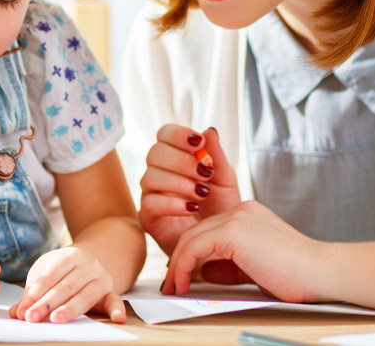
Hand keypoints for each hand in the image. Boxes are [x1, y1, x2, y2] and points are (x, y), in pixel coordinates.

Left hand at [9, 246, 124, 323]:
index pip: (50, 275)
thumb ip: (31, 294)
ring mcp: (101, 278)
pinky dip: (117, 311)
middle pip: (66, 286)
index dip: (36, 293)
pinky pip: (116, 301)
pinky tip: (117, 319)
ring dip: (70, 309)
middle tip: (32, 318)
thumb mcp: (45, 272)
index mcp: (68, 256)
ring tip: (56, 319)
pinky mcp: (111, 292)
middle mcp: (87, 265)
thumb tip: (16, 313)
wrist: (90, 260)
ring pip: (85, 295)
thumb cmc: (62, 270)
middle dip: (47, 303)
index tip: (23, 310)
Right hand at [139, 125, 241, 254]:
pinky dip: (172, 204)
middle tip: (205, 173)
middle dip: (181, 161)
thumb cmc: (220, 208)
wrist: (220, 243)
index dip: (178, 135)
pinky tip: (192, 207)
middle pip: (155, 153)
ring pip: (150, 178)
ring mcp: (151, 195)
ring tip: (202, 193)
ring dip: (178, 183)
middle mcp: (159, 173)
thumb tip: (209, 131)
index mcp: (175, 157)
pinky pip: (150, 203)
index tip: (198, 142)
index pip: (165, 135)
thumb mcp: (225, 180)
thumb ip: (216, 157)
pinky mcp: (149, 217)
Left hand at [162, 200, 326, 302]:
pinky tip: (182, 284)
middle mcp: (241, 210)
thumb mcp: (255, 268)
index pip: (209, 230)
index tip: (182, 276)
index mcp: (248, 215)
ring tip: (173, 288)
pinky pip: (194, 247)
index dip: (191, 253)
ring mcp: (237, 217)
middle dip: (178, 259)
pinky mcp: (233, 230)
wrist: (321, 272)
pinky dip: (182, 266)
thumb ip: (229, 266)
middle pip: (196, 231)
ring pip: (191, 238)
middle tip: (170, 284)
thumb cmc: (298, 275)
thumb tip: (201, 271)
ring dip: (177, 265)